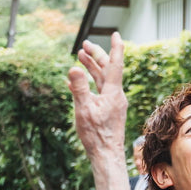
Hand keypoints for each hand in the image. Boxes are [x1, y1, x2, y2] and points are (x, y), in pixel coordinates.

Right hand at [69, 32, 126, 162]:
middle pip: (107, 69)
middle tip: (84, 45)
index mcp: (113, 92)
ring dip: (92, 67)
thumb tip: (74, 68)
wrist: (107, 155)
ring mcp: (113, 103)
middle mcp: (116, 95)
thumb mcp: (84, 109)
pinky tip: (78, 82)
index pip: (115, 64)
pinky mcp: (109, 110)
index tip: (114, 34)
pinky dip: (90, 83)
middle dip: (96, 55)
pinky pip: (100, 91)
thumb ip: (79, 88)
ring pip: (103, 79)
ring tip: (81, 56)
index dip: (115, 47)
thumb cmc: (96, 135)